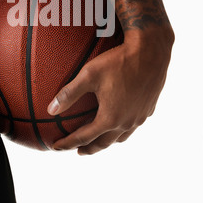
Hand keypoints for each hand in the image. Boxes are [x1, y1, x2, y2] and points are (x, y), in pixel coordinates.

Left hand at [47, 28, 173, 154]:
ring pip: (121, 138)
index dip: (67, 143)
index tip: (56, 147)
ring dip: (107, 141)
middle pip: (103, 143)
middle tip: (77, 150)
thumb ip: (69, 94)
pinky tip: (120, 121)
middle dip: (88, 148)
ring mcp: (139, 117)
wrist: (151, 51)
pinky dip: (122, 130)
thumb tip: (51, 110)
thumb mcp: (89, 75)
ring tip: (98, 140)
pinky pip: (133, 126)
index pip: (83, 138)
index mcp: (110, 118)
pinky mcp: (149, 109)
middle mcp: (126, 123)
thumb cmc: (118, 61)